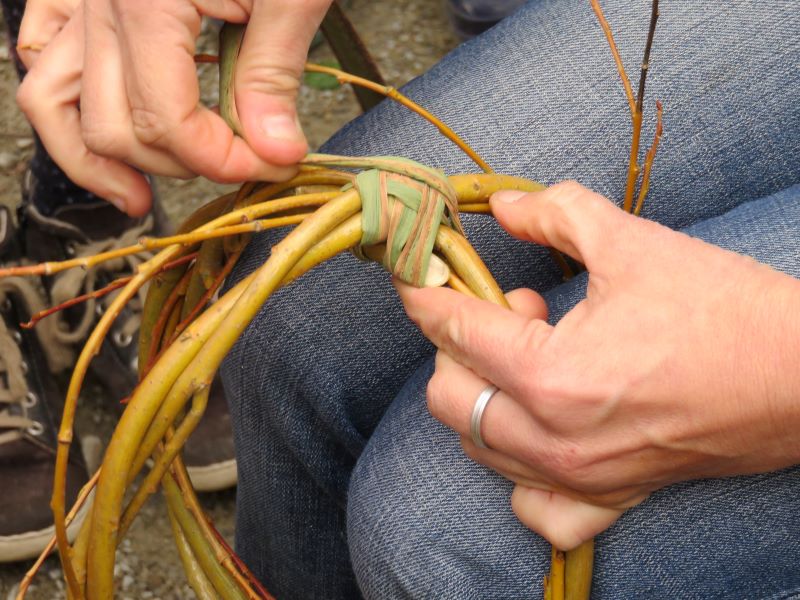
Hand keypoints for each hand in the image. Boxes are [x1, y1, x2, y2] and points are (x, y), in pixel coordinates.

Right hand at [16, 0, 332, 215]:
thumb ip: (274, 76)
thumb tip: (274, 152)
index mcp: (145, 1)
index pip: (167, 122)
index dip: (221, 160)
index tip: (272, 163)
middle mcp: (96, 2)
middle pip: (114, 125)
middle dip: (181, 164)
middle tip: (241, 166)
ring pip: (53, 102)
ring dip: (98, 157)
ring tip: (138, 196)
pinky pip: (42, 54)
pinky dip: (66, 102)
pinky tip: (100, 130)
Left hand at [397, 181, 799, 548]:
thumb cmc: (724, 310)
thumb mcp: (632, 243)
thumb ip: (553, 216)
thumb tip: (501, 207)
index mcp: (551, 373)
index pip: (453, 330)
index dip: (424, 293)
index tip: (416, 274)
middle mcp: (554, 438)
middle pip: (448, 396)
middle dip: (456, 346)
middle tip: (510, 311)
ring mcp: (580, 478)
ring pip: (479, 445)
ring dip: (483, 393)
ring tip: (532, 355)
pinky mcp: (612, 497)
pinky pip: (535, 507)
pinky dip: (518, 470)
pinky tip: (539, 430)